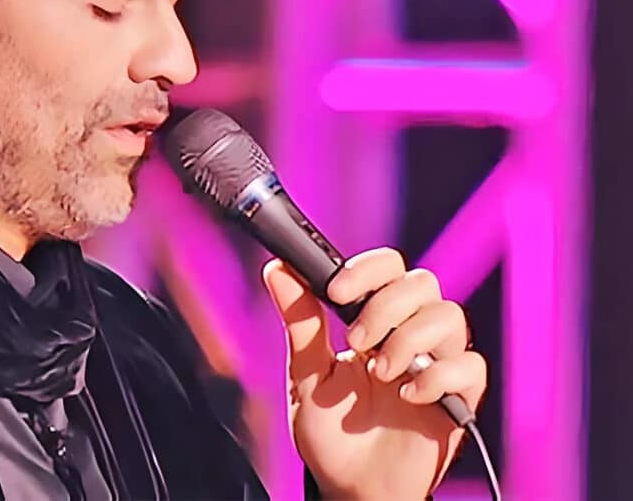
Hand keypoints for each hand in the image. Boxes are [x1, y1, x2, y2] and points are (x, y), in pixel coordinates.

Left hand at [262, 248, 486, 499]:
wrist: (351, 487)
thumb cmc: (331, 432)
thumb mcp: (306, 375)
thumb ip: (300, 322)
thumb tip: (277, 269)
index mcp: (372, 320)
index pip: (387, 267)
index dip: (366, 269)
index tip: (335, 291)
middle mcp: (409, 334)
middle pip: (421, 282)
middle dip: (386, 305)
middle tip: (355, 342)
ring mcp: (436, 363)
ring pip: (448, 316)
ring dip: (408, 339)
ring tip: (380, 374)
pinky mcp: (459, 398)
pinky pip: (470, 366)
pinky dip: (439, 376)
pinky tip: (408, 396)